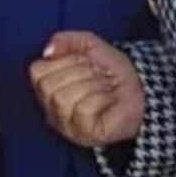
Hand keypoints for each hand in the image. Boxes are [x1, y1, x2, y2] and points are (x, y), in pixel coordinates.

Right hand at [30, 31, 145, 148]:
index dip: (62, 60)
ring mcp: (66, 125)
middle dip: (78, 72)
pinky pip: (83, 110)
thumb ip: (65, 40)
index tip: (80, 61)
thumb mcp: (88, 45)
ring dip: (90, 85)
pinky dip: (100, 99)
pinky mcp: (83, 135)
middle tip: (95, 75)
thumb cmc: (111, 68)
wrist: (139, 86)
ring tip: (102, 88)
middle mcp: (52, 109)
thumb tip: (47, 51)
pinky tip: (107, 102)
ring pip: (64, 99)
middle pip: (49, 86)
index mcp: (49, 87)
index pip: (37, 71)